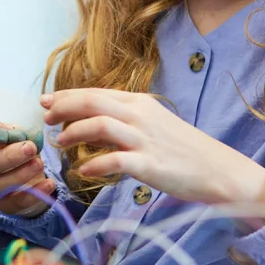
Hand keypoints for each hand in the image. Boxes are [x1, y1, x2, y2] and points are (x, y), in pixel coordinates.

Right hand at [0, 121, 57, 217]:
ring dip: (22, 174)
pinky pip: (20, 201)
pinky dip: (36, 192)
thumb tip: (2, 128)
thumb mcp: (15, 137)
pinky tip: (49, 183)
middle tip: (30, 148)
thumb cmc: (16, 151)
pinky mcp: (6, 205)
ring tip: (40, 163)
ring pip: (1, 186)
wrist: (28, 179)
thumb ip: (10, 131)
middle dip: (8, 157)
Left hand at [43, 89, 264, 217]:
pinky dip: (96, 165)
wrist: (218, 169)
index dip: (67, 96)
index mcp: (139, 103)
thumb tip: (85, 124)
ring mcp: (145, 139)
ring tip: (61, 143)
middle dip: (63, 107)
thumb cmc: (181, 148)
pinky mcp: (150, 164)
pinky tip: (83, 171)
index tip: (46, 101)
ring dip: (74, 133)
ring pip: (100, 125)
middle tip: (47, 118)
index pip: (96, 93)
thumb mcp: (150, 125)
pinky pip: (116, 161)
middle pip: (92, 102)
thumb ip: (120, 122)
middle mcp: (140, 116)